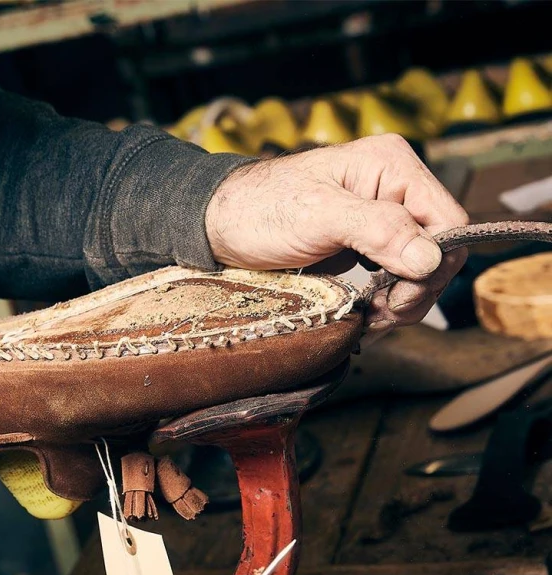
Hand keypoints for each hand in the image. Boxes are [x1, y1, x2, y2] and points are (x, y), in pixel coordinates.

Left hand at [205, 134, 468, 332]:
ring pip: (419, 268)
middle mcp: (393, 188)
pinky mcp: (363, 243)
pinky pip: (393, 276)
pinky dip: (386, 299)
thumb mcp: (317, 215)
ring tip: (371, 316)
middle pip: (438, 248)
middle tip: (382, 313)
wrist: (219, 225)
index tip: (398, 296)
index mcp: (391, 166)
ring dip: (402, 299)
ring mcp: (379, 217)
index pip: (448, 220)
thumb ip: (377, 230)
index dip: (434, 263)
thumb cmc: (259, 210)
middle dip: (416, 287)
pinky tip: (366, 311)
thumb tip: (429, 258)